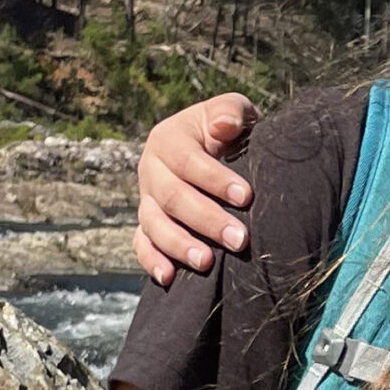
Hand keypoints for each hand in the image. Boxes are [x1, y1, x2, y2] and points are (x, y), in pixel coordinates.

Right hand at [134, 91, 258, 284]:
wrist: (218, 152)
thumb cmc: (229, 131)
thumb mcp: (232, 111)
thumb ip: (229, 112)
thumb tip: (222, 127)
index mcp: (167, 139)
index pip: (188, 161)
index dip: (216, 179)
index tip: (246, 197)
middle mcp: (150, 170)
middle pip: (173, 198)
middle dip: (207, 220)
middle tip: (240, 239)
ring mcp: (147, 200)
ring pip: (154, 224)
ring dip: (179, 244)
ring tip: (207, 262)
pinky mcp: (147, 226)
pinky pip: (142, 245)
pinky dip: (152, 261)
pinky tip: (169, 278)